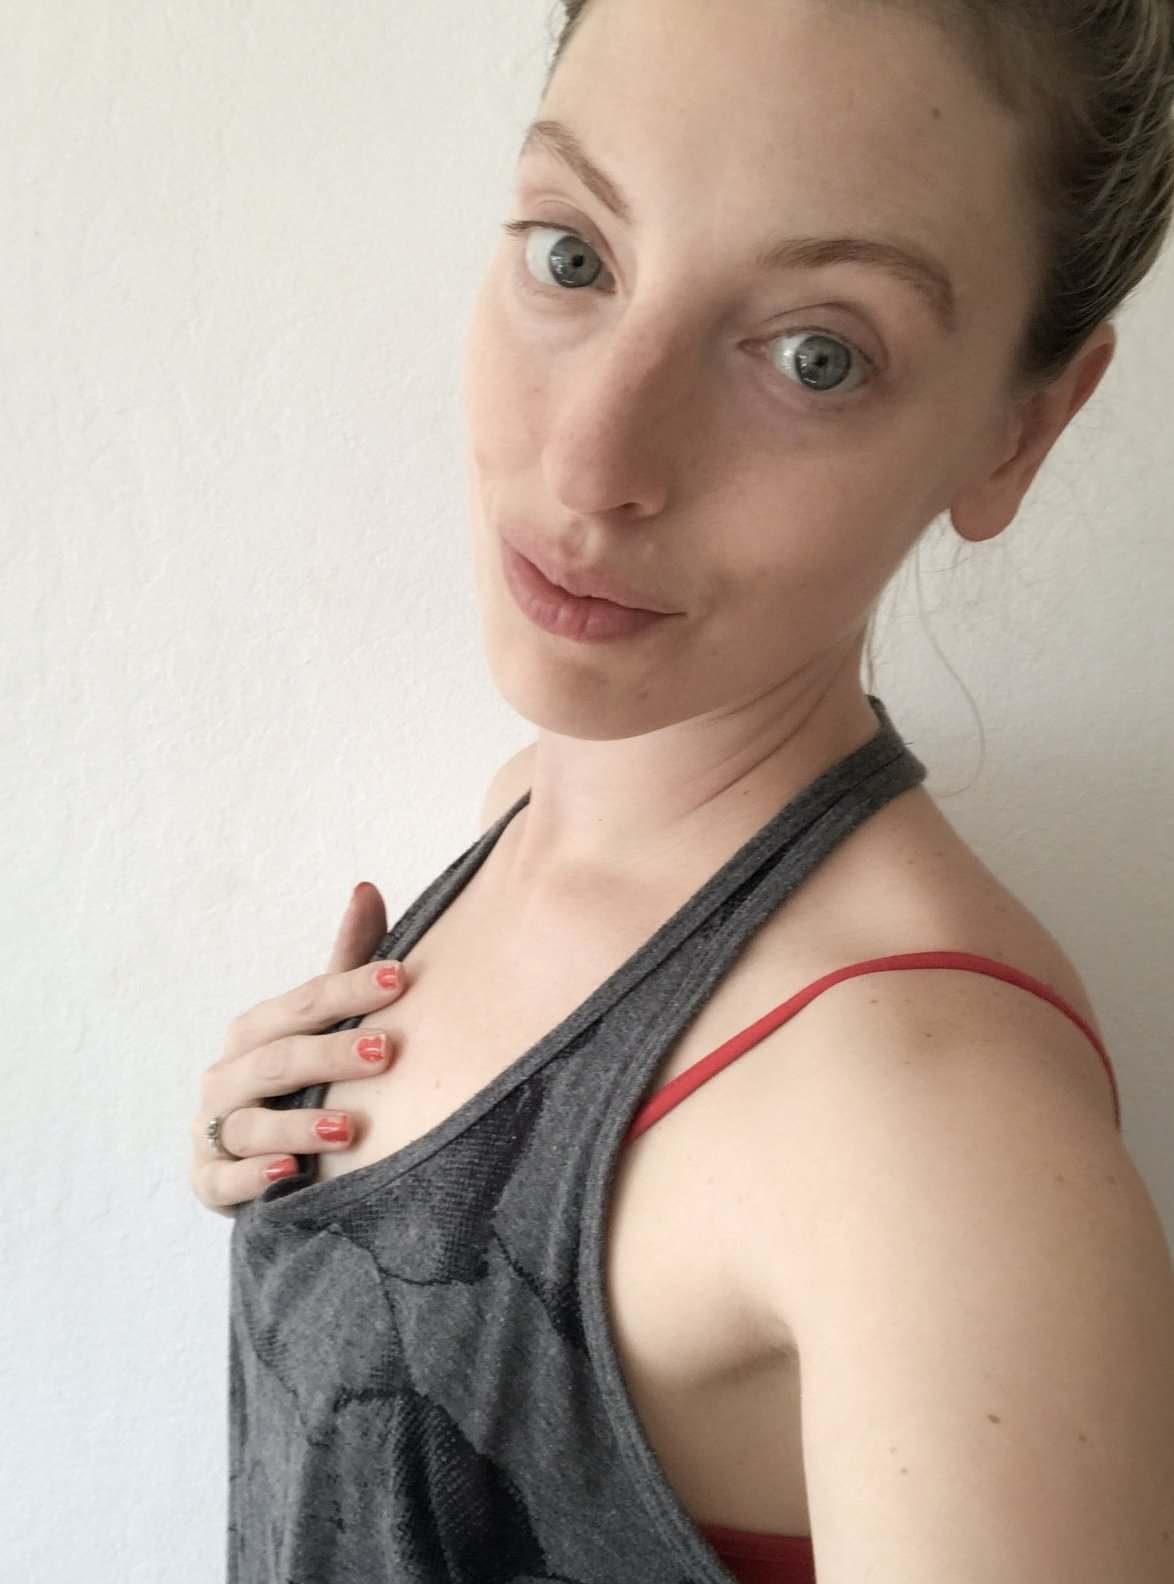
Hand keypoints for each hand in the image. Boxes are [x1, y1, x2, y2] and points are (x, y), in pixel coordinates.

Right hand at [190, 883, 404, 1216]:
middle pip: (278, 1060)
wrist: (257, 1162)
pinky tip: (290, 1172)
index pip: (305, 1003)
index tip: (400, 979)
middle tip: (386, 1052)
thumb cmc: (299, 1082)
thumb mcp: (322, 1025)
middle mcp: (227, 1074)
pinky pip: (224, 1180)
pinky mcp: (207, 1180)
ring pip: (251, 1122)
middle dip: (330, 1055)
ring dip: (298, 1124)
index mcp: (255, 1030)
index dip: (351, 988)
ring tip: (349, 1128)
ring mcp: (214, 1129)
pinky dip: (254, 1176)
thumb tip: (366, 888)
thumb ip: (344, 965)